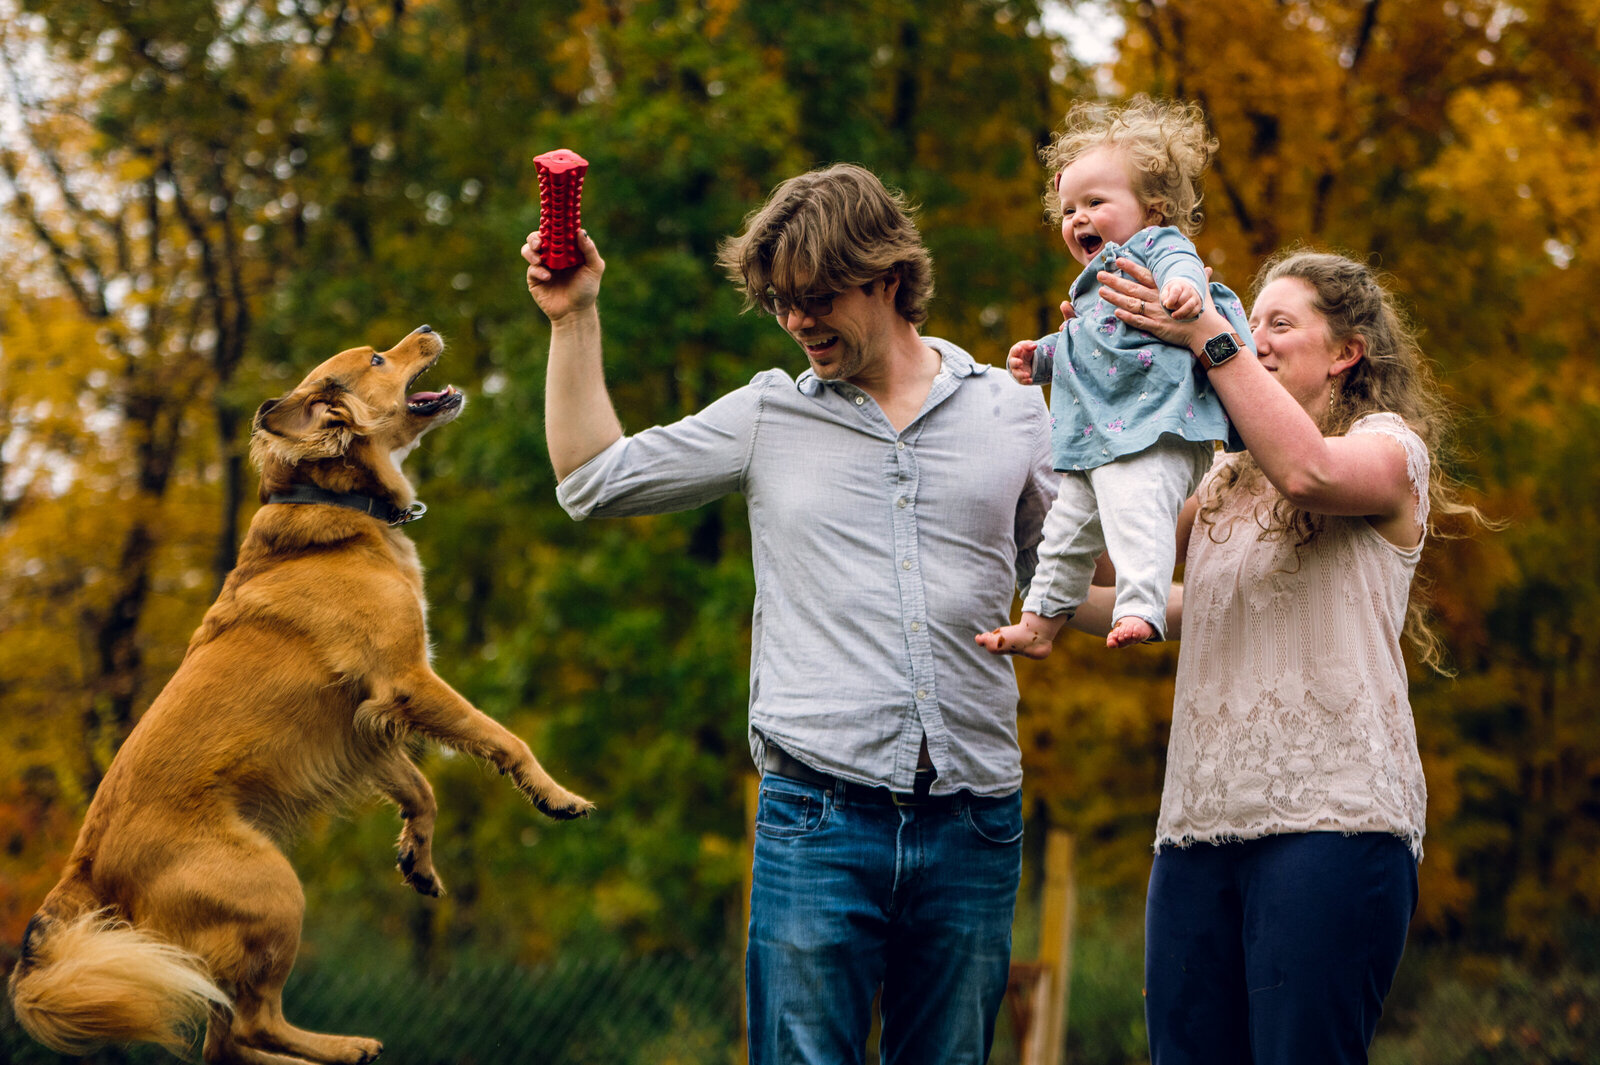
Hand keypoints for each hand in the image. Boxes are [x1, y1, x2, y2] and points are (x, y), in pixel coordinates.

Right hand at [523, 229, 604, 322]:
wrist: (575, 313)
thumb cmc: (587, 290)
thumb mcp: (594, 268)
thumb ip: (589, 250)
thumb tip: (580, 231)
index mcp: (565, 249)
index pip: (555, 231)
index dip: (552, 224)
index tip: (551, 221)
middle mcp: (552, 255)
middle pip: (537, 237)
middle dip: (535, 237)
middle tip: (540, 242)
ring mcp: (542, 265)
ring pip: (528, 250)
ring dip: (531, 251)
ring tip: (539, 259)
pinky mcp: (534, 278)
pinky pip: (531, 269)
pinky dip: (538, 270)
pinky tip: (547, 276)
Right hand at [1006, 340, 1037, 383]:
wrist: (1028, 361)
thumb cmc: (1025, 352)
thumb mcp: (1027, 346)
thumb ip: (1029, 345)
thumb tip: (1034, 346)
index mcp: (1014, 353)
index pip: (1014, 351)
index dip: (1016, 350)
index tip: (1020, 349)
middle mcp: (1014, 362)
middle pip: (1013, 363)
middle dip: (1016, 363)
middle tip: (1020, 362)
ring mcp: (1017, 371)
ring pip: (1016, 374)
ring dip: (1021, 375)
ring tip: (1027, 375)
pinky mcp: (1021, 378)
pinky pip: (1022, 381)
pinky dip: (1025, 381)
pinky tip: (1030, 380)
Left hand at [1099, 258, 1216, 349]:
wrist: (1206, 330)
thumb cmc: (1203, 311)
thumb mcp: (1201, 292)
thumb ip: (1200, 279)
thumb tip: (1208, 269)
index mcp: (1166, 289)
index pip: (1145, 275)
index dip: (1131, 267)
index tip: (1118, 260)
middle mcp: (1158, 299)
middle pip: (1133, 288)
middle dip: (1115, 281)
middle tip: (1100, 275)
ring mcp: (1156, 313)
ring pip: (1132, 304)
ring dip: (1115, 298)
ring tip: (1101, 292)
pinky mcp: (1157, 327)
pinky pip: (1139, 321)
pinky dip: (1127, 317)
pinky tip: (1116, 312)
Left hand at [1161, 279, 1202, 320]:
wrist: (1186, 289)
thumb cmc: (1173, 291)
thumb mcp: (1167, 291)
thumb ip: (1164, 296)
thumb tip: (1165, 304)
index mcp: (1180, 285)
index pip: (1176, 291)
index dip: (1170, 300)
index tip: (1167, 305)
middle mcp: (1189, 290)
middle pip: (1182, 300)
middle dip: (1175, 307)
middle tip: (1171, 308)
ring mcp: (1195, 297)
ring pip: (1189, 306)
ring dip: (1180, 313)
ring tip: (1174, 316)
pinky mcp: (1198, 304)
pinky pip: (1194, 312)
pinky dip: (1186, 316)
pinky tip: (1180, 316)